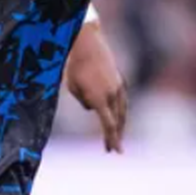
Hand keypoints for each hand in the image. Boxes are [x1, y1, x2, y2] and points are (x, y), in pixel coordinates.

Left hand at [65, 23, 129, 153]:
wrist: (87, 43)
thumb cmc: (75, 66)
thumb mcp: (73, 88)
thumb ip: (84, 102)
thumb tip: (93, 107)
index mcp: (99, 99)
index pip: (108, 125)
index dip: (112, 139)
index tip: (115, 151)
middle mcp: (112, 94)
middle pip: (117, 121)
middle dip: (115, 136)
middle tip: (114, 150)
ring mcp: (118, 86)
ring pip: (122, 110)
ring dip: (120, 124)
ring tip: (117, 135)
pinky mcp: (119, 79)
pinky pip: (121, 99)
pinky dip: (120, 110)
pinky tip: (118, 116)